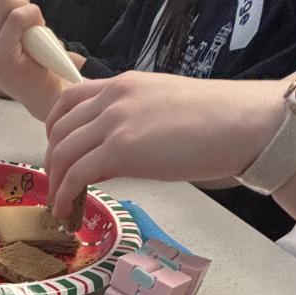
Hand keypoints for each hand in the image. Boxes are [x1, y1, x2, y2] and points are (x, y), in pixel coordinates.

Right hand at [0, 0, 65, 120]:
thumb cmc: (38, 62)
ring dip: (26, 9)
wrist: (50, 95)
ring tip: (32, 31)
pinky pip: (17, 18)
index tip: (18, 4)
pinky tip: (37, 35)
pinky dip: (33, 18)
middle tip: (29, 22)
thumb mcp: (20, 25)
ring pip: (3, 1)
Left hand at [43, 71, 288, 220]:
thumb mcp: (164, 109)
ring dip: (55, 182)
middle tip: (56, 186)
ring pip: (62, 152)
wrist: (244, 123)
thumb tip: (114, 154)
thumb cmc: (218, 121)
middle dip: (51, 161)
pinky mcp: (121, 149)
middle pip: (59, 128)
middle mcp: (113, 97)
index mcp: (123, 84)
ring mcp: (115, 122)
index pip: (69, 100)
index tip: (58, 153)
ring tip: (60, 204)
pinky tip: (67, 210)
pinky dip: (65, 195)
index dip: (54, 130)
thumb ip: (133, 122)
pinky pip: (77, 174)